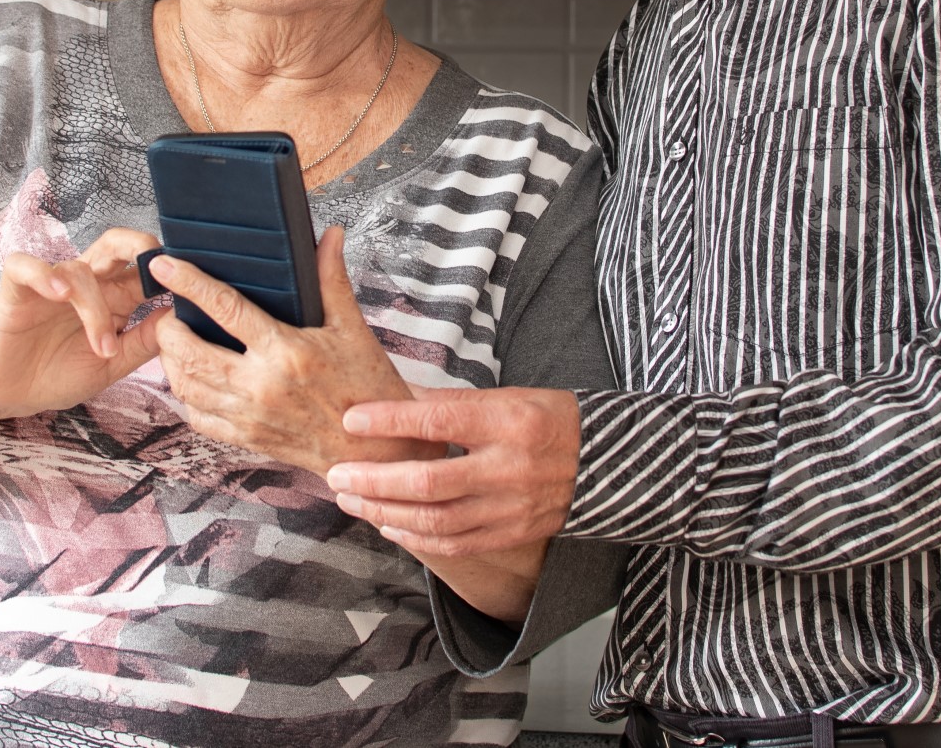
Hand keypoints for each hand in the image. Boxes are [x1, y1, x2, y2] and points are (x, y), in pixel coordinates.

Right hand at [0, 227, 163, 423]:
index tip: (190, 283)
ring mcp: (51, 284)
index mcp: (112, 299)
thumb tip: (181, 317)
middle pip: (116, 244)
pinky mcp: (17, 289)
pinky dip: (45, 274)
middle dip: (140, 245)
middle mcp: (86, 285)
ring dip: (95, 309)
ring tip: (101, 348)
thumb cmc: (58, 375)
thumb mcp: (111, 366)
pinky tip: (60, 294)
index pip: (144, 271)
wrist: (9, 394)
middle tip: (159, 265)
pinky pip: (27, 266)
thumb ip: (143, 342)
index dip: (166, 271)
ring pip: (81, 269)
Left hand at [151, 227, 442, 476]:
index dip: (190, 284)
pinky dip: (185, 396)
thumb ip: (332, 280)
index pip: (226, 309)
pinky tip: (190, 379)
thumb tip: (330, 237)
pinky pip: (198, 418)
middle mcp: (261, 386)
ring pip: (186, 386)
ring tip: (173, 341)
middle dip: (167, 328)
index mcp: (286, 352)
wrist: (376, 450)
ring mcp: (250, 417)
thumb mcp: (352, 329)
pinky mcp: (247, 440)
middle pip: (190, 352)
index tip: (164, 267)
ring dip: (170, 360)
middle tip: (168, 311)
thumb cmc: (368, 387)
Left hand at [325, 388, 581, 557]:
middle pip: (429, 482)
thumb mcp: (507, 397)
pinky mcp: (511, 533)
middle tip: (336, 473)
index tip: (352, 419)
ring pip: (436, 521)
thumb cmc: (547, 419)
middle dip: (374, 481)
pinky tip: (388, 525)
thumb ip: (451, 403)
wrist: (603, 462)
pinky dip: (415, 537)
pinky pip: (454, 544)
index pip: (438, 421)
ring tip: (351, 500)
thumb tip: (393, 397)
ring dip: (385, 512)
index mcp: (509, 421)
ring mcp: (512, 507)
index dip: (390, 422)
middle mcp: (510, 468)